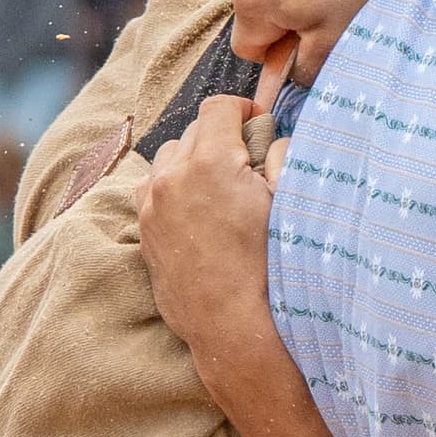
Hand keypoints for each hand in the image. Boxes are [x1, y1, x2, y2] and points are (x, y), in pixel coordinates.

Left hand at [135, 94, 290, 394]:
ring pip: (168, 159)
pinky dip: (174, 189)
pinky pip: (154, 191)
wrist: (236, 329)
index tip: (259, 124)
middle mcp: (172, 178)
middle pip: (193, 130)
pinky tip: (200, 213)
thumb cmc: (272, 269)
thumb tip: (271, 140)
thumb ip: (283, 156)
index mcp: (210, 163)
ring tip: (221, 188)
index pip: (219, 107)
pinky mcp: (144, 233)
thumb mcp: (291, 203)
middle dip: (221, 138)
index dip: (245, 109)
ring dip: (193, 162)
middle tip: (250, 163)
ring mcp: (151, 207)